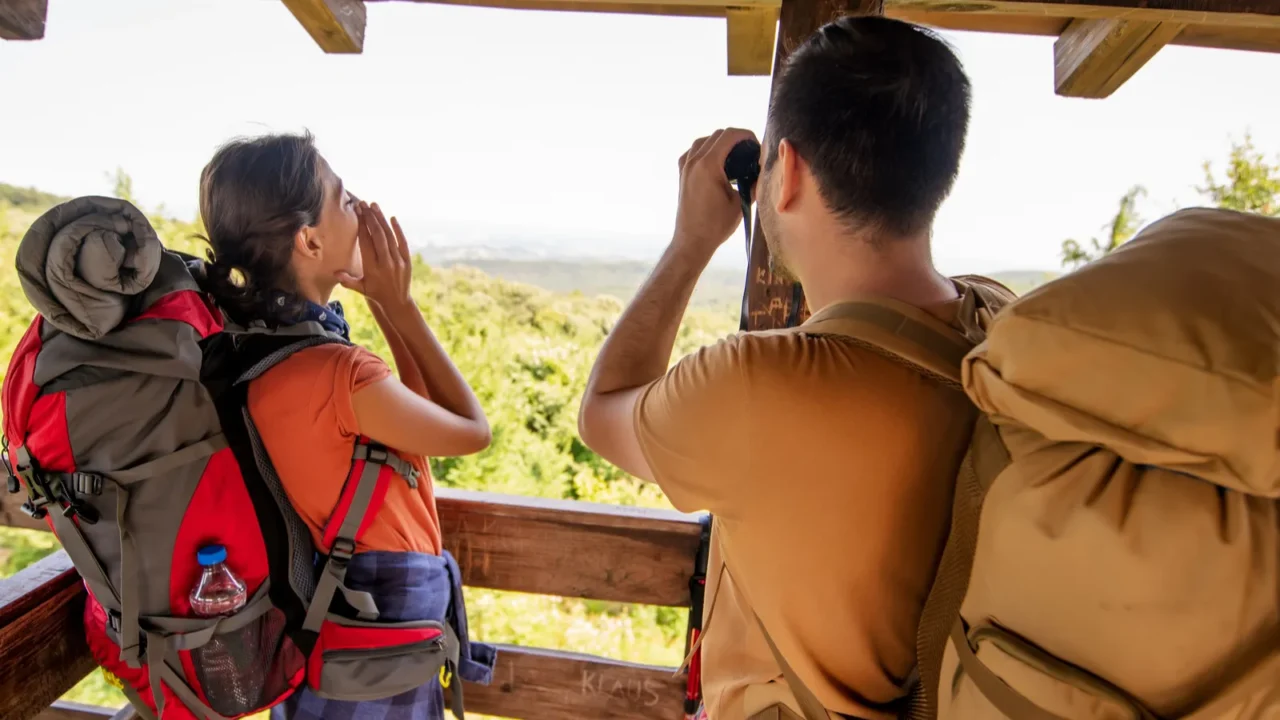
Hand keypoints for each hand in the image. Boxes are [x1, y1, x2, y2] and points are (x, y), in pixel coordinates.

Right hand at [338, 202, 413, 310]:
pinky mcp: (407, 260)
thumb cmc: (376, 293)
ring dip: (381, 220)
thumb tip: (335, 274)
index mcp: (372, 268)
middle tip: (363, 204)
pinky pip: (403, 242)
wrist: (398, 303)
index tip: (357, 212)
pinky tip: (392, 218)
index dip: (361, 225)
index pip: (366, 242)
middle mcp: (385, 263)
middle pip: (377, 236)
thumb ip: (348, 281)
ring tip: (374, 206)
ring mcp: (398, 261)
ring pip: (389, 236)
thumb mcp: (360, 288)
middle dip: (370, 218)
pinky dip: (398, 230)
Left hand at [672, 128, 758, 254]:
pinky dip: (707, 151)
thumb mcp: (740, 203)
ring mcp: (685, 167)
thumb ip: (753, 183)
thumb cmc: (716, 225)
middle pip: (717, 135)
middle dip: (736, 138)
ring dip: (720, 143)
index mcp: (708, 165)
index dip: (746, 135)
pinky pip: (693, 152)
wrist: (692, 241)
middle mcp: (694, 161)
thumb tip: (762, 171)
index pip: (729, 135)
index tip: (756, 144)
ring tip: (734, 156)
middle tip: (749, 151)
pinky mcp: (681, 174)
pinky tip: (717, 163)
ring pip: (704, 141)